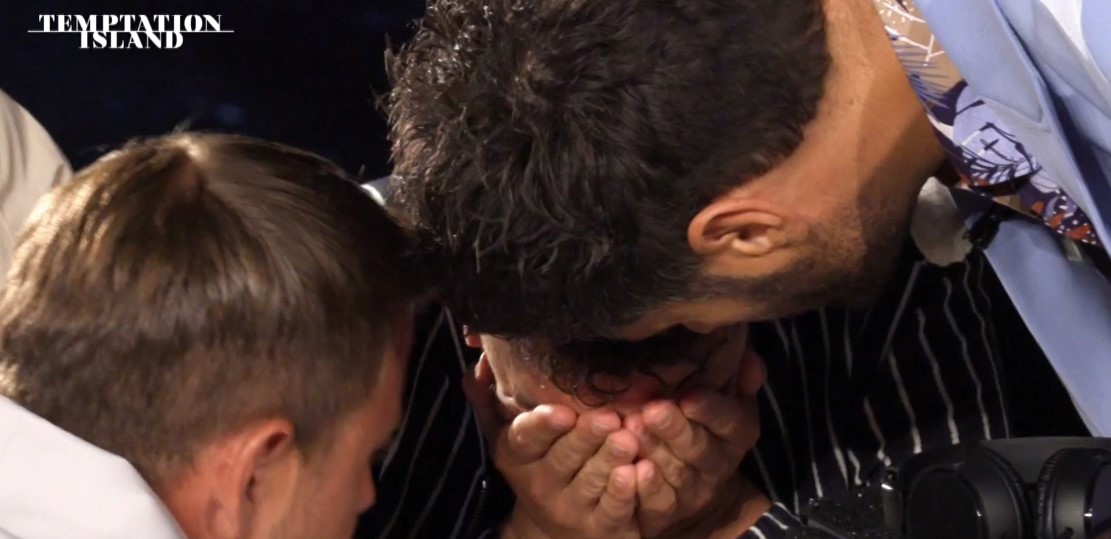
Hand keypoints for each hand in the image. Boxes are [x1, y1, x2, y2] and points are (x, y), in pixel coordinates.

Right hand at [464, 358, 640, 538]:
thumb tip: (477, 365)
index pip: (526, 438)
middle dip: (585, 437)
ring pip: (590, 481)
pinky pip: (612, 509)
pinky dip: (625, 492)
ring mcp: (569, 507)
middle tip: (608, 417)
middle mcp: (540, 483)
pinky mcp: (599, 526)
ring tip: (628, 440)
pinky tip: (637, 473)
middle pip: (564, 458)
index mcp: (517, 455)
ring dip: (609, 460)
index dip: (544, 425)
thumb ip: (489, 400)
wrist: (553, 529)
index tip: (564, 411)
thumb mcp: (509, 436)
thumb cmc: (538, 463)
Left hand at [623, 347, 764, 536]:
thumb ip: (736, 379)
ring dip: (654, 451)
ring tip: (631, 429)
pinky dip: (645, 488)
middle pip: (700, 448)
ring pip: (676, 473)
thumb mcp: (725, 399)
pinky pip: (659, 502)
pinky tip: (629, 470)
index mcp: (737, 433)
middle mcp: (719, 463)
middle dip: (676, 429)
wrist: (691, 476)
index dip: (712, 410)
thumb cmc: (702, 420)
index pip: (732, 422)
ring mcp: (694, 489)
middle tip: (652, 410)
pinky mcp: (669, 509)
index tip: (689, 396)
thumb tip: (747, 359)